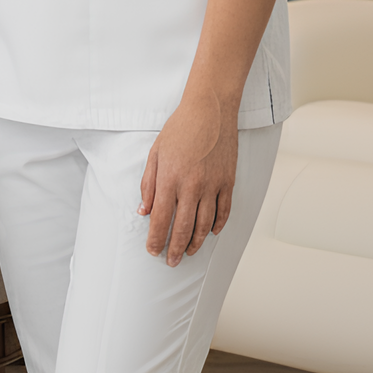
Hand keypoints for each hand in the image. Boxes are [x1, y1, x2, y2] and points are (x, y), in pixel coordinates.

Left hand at [139, 91, 237, 266]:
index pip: (161, 218)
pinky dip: (217, 226)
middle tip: (171, 261)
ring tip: (188, 252)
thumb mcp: (155, 153)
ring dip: (195, 242)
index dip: (156, 238)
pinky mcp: (228, 183)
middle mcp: (192, 186)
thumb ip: (148, 184)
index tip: (153, 250)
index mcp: (170, 179)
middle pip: (183, 227)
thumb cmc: (179, 129)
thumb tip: (144, 210)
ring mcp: (212, 186)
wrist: (209, 111)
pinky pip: (224, 212)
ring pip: (205, 225)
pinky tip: (210, 233)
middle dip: (175, 248)